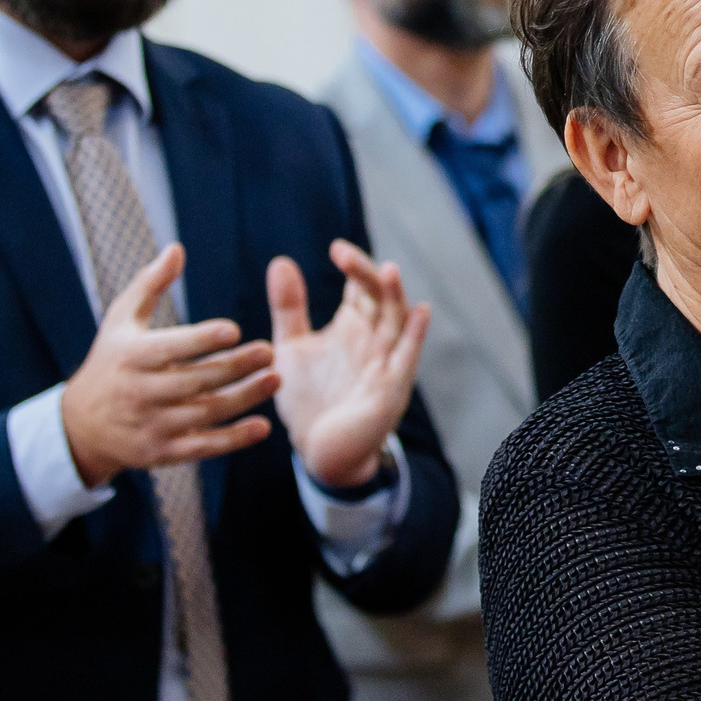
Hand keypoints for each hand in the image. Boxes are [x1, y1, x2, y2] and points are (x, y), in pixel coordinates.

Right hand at [62, 244, 279, 487]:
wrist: (82, 425)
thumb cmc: (111, 360)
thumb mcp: (120, 319)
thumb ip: (150, 284)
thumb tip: (177, 248)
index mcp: (132, 356)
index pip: (171, 348)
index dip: (202, 340)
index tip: (233, 329)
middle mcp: (141, 392)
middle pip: (195, 381)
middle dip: (234, 367)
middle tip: (270, 352)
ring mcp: (152, 425)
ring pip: (204, 413)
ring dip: (243, 399)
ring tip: (276, 381)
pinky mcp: (162, 452)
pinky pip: (202, 448)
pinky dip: (233, 440)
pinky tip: (262, 427)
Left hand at [268, 240, 432, 488]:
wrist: (318, 451)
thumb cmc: (309, 399)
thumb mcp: (291, 348)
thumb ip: (289, 307)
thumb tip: (281, 261)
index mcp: (352, 325)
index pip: (360, 285)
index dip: (353, 264)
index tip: (335, 249)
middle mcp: (372, 338)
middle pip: (379, 296)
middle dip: (366, 274)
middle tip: (344, 256)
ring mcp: (384, 362)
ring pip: (397, 321)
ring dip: (395, 296)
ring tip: (389, 271)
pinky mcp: (391, 389)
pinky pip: (407, 358)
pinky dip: (416, 335)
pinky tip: (420, 312)